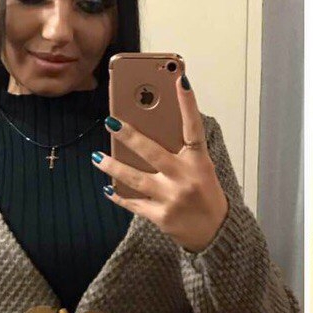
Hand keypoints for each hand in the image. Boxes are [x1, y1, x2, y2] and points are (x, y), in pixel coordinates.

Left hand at [94, 76, 229, 253]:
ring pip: (136, 179)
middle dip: (130, 136)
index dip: (188, 104)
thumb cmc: (205, 195)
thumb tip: (150, 129)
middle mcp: (185, 179)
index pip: (194, 128)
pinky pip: (134, 203)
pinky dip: (119, 195)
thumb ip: (181, 152)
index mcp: (199, 163)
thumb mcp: (201, 170)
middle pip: (153, 153)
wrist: (215, 233)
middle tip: (111, 122)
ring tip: (97, 157)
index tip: (180, 79)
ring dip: (113, 166)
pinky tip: (107, 188)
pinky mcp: (161, 216)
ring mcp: (172, 199)